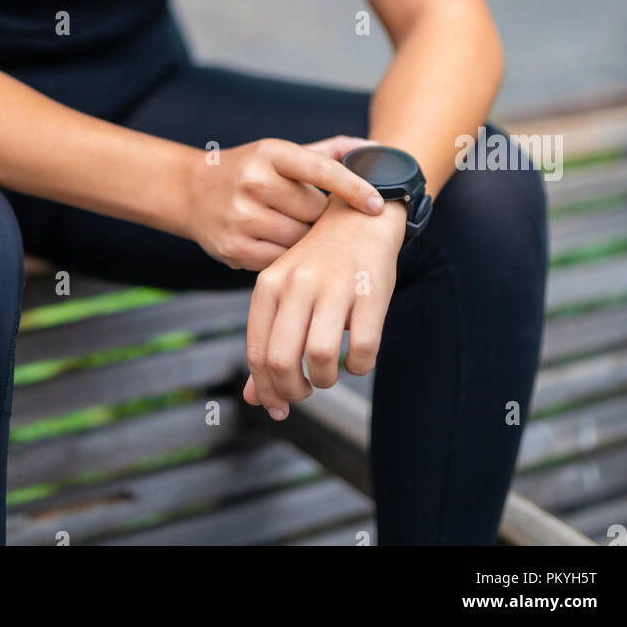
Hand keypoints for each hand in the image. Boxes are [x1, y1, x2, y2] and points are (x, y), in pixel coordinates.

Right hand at [186, 135, 383, 271]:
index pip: (320, 169)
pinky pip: (281, 261)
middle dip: (320, 217)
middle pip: (314, 213)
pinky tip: (277, 242)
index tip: (377, 203)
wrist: (192, 192)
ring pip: (300, 241)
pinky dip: (287, 256)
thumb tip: (375, 150)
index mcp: (271, 154)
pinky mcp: (234, 249)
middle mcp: (254, 183)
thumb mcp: (282, 153)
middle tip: (311, 214)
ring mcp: (242, 218)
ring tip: (293, 228)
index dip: (353, 186)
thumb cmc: (250, 170)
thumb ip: (330, 152)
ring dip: (306, 240)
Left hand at [242, 196, 407, 418]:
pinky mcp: (371, 292)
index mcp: (270, 284)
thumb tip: (256, 399)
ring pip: (322, 357)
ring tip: (328, 374)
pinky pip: (363, 349)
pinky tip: (357, 360)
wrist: (359, 220)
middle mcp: (298, 284)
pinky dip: (359, 367)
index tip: (277, 406)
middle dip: (292, 391)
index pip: (257, 351)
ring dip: (325, 381)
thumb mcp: (284, 294)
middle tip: (303, 392)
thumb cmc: (318, 265)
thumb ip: (268, 342)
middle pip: (282, 360)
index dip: (266, 389)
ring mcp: (335, 286)